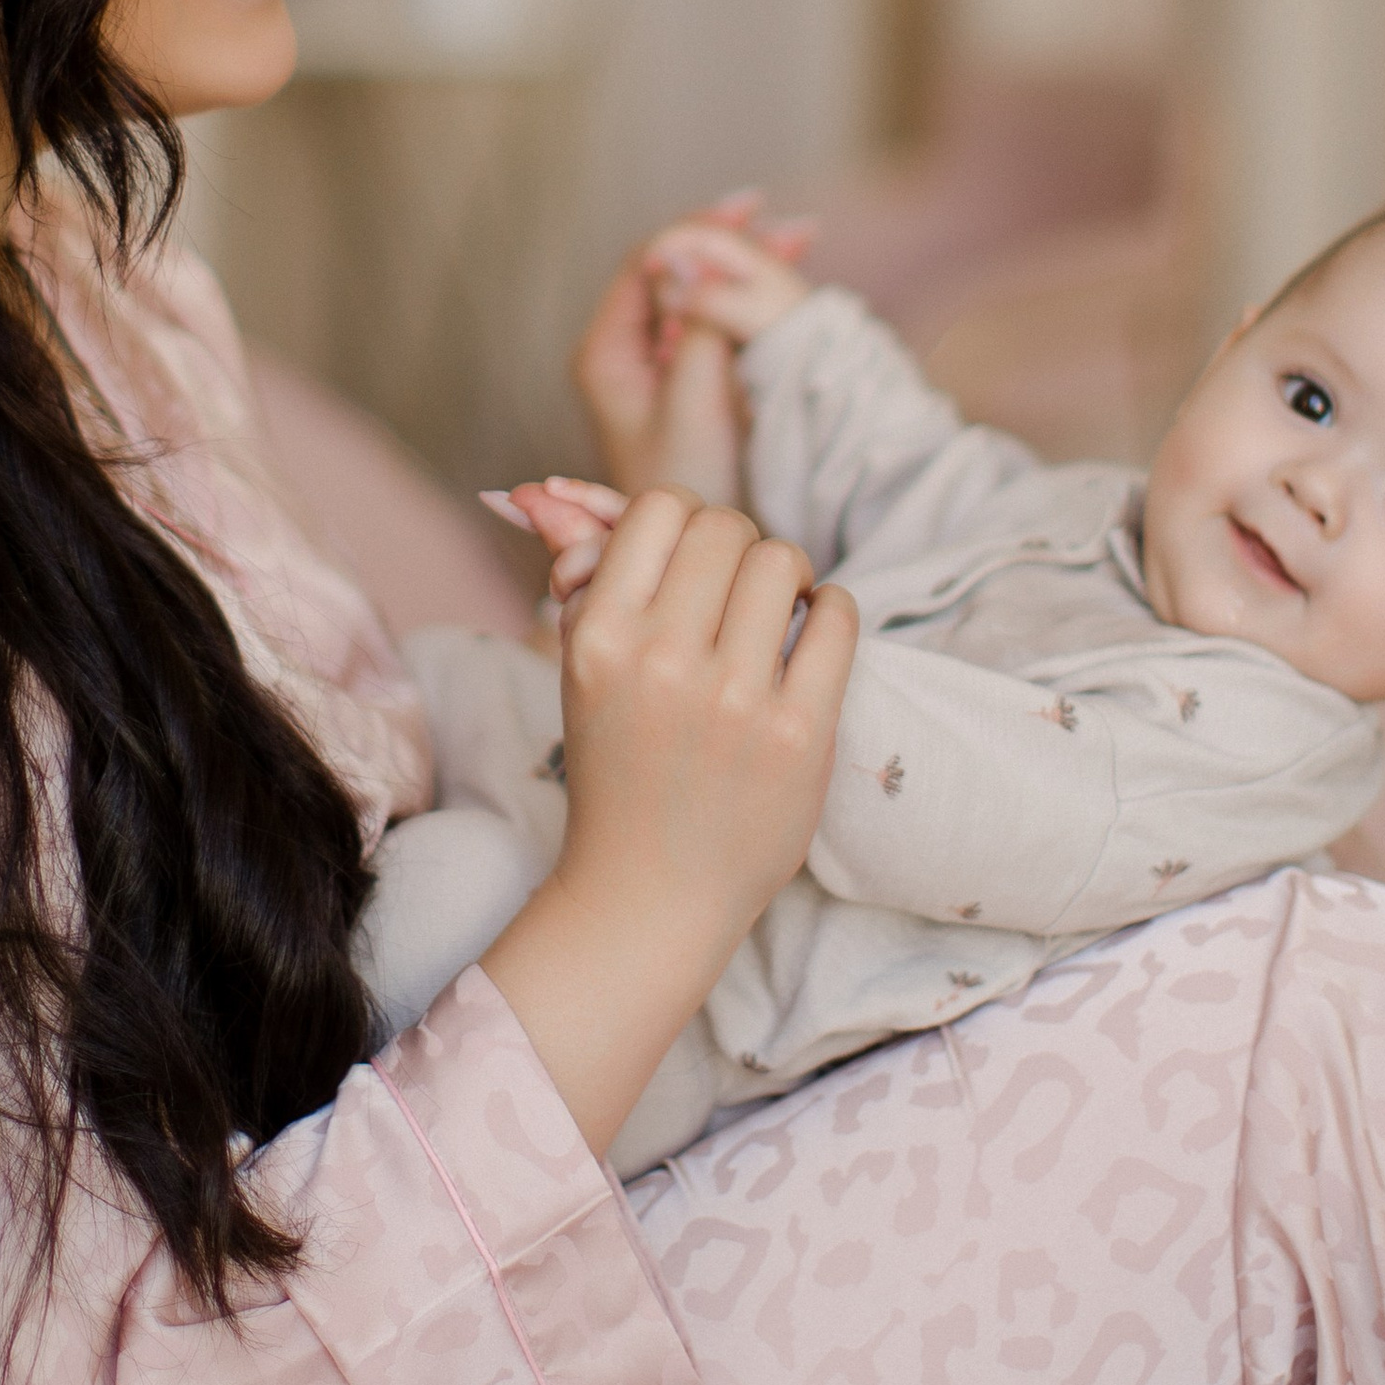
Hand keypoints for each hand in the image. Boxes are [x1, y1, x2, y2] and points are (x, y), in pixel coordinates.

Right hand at [476, 494, 857, 1155]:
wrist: (650, 895)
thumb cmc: (618, 768)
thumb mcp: (582, 669)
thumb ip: (579, 575)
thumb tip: (546, 489)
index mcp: (598, 638)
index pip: (659, 507)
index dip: (683, 524)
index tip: (690, 564)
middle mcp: (662, 661)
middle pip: (726, 526)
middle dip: (737, 547)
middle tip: (735, 593)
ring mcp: (734, 699)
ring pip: (783, 560)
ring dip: (786, 577)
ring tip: (774, 617)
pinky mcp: (799, 733)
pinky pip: (837, 616)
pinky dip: (831, 613)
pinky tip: (810, 641)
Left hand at [571, 192, 811, 493]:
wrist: (689, 549)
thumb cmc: (685, 485)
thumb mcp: (696, 404)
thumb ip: (699, 328)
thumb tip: (698, 255)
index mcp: (607, 352)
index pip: (646, 265)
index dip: (698, 231)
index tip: (751, 211)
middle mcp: (622, 353)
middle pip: (671, 274)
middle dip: (726, 242)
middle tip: (783, 221)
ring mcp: (651, 368)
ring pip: (694, 296)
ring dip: (740, 267)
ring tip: (798, 239)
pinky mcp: (679, 385)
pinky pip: (708, 324)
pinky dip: (743, 299)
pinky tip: (781, 283)